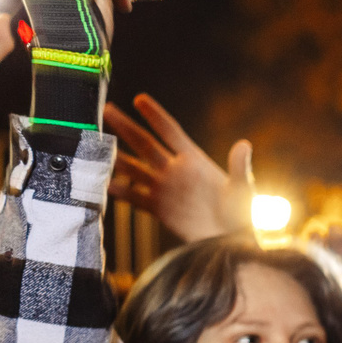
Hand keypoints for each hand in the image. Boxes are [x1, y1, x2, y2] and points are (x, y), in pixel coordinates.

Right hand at [105, 94, 253, 241]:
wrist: (231, 243)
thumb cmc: (242, 215)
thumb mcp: (242, 189)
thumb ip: (239, 167)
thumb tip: (244, 145)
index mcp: (194, 161)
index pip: (171, 132)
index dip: (155, 116)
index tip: (139, 99)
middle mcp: (175, 171)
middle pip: (145, 144)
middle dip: (126, 127)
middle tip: (106, 110)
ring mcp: (165, 189)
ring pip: (135, 168)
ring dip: (116, 157)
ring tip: (96, 145)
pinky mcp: (159, 209)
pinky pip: (135, 197)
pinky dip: (121, 191)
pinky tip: (106, 184)